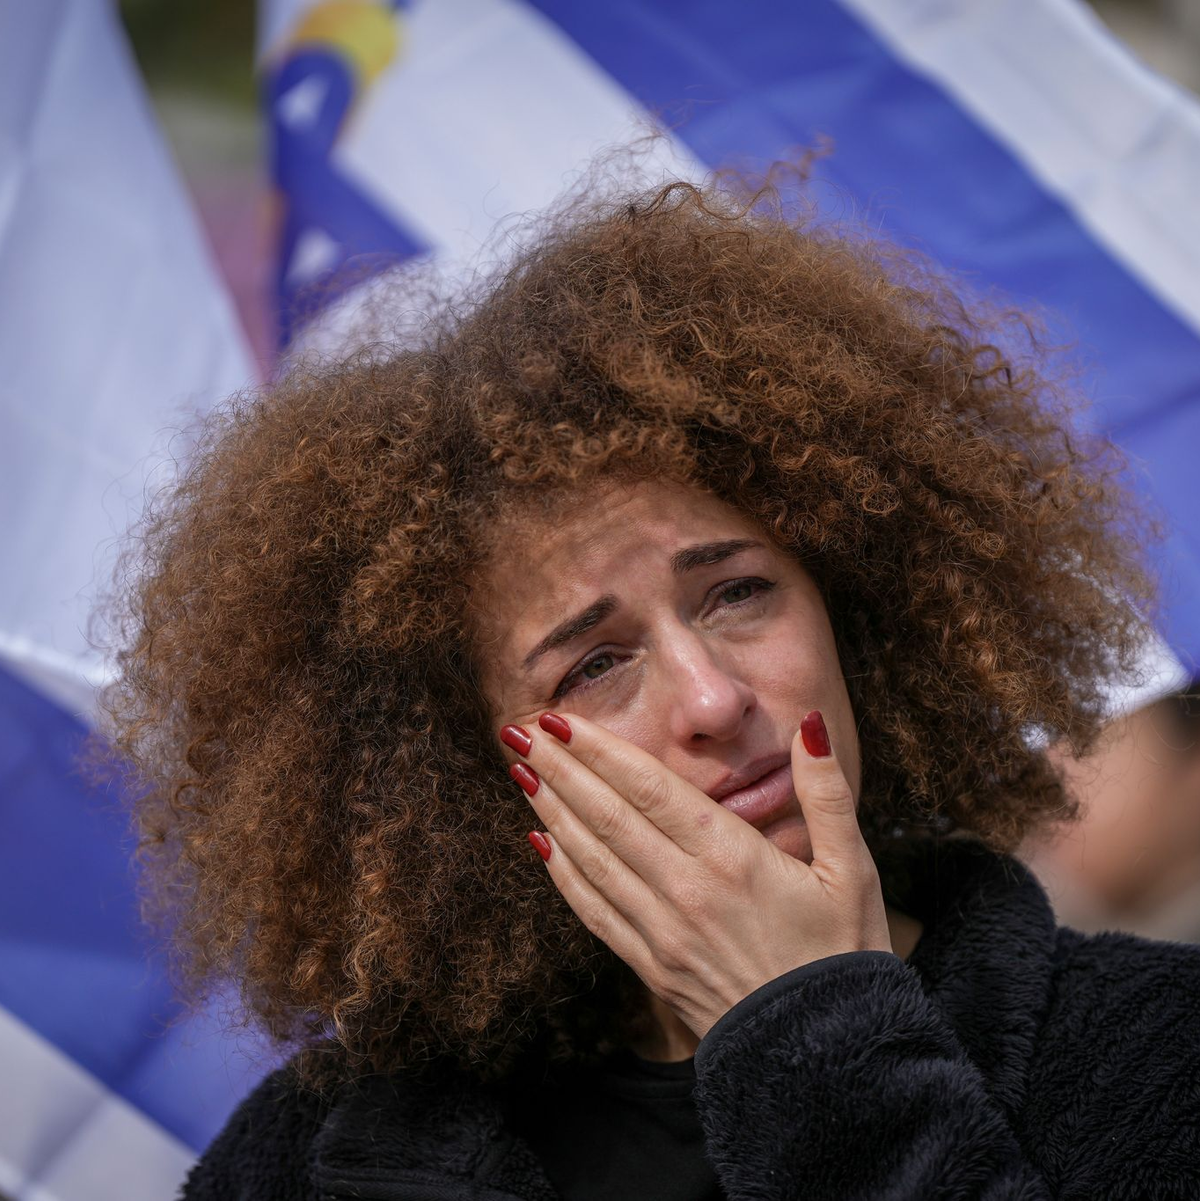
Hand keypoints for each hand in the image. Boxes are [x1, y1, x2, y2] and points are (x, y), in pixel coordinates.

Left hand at [502, 710, 892, 1040]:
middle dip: (560, 768)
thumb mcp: (852, 869)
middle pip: (607, 816)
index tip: (561, 719)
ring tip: (521, 771)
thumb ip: (827, 794)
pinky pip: (595, 910)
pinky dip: (563, 874)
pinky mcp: (650, 965)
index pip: (649, 788)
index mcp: (732, 857)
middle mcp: (686, 890)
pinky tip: (540, 844)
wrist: (827, 1058)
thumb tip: (808, 726)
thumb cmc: (845, 955)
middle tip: (519, 730)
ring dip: (551, 811)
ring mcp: (661, 932)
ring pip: (592, 858)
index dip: (600, 751)